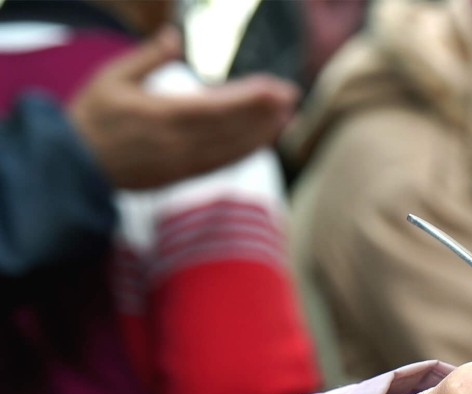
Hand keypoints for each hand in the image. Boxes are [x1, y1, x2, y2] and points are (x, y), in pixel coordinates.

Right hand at [67, 26, 297, 189]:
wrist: (75, 168)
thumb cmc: (92, 118)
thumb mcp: (113, 78)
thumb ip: (148, 58)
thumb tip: (175, 35)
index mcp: (163, 115)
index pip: (219, 106)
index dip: (251, 98)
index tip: (275, 87)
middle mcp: (180, 142)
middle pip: (234, 127)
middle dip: (266, 112)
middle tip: (292, 95)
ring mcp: (185, 163)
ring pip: (233, 148)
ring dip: (263, 132)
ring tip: (286, 115)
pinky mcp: (184, 176)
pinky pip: (223, 164)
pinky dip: (246, 152)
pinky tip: (262, 142)